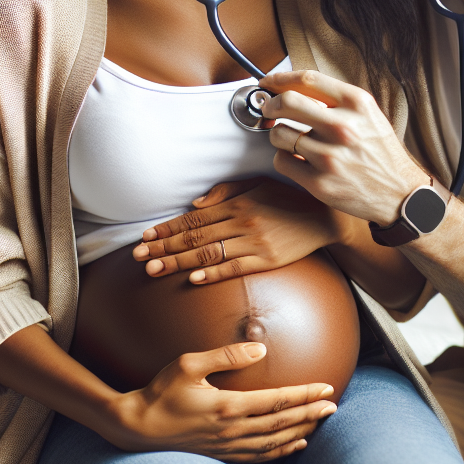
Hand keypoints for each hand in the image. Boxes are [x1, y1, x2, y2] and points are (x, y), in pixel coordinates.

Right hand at [107, 341, 337, 462]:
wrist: (137, 427)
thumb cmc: (161, 391)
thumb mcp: (188, 363)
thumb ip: (225, 355)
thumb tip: (259, 349)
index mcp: (227, 406)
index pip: (276, 401)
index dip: (303, 395)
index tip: (326, 388)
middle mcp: (231, 429)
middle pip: (281, 424)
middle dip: (310, 414)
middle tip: (334, 406)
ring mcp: (227, 445)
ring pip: (274, 442)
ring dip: (300, 432)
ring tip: (320, 423)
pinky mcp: (221, 453)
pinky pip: (259, 455)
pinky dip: (281, 450)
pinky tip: (294, 444)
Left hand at [133, 177, 341, 283]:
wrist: (324, 217)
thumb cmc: (288, 199)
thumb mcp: (258, 184)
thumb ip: (226, 192)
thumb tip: (196, 205)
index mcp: (238, 203)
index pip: (194, 218)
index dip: (168, 228)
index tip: (145, 237)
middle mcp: (242, 222)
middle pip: (195, 237)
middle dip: (164, 247)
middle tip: (138, 257)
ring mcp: (255, 242)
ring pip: (210, 253)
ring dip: (179, 262)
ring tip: (155, 270)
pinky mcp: (268, 260)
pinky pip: (236, 268)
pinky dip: (214, 273)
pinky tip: (194, 279)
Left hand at [258, 70, 429, 226]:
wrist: (399, 193)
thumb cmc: (379, 151)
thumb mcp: (368, 114)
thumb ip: (335, 99)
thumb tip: (292, 88)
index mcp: (356, 104)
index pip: (308, 79)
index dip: (280, 78)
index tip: (269, 83)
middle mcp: (343, 127)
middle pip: (287, 102)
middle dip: (270, 104)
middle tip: (269, 109)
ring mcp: (330, 156)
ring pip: (279, 134)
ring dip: (279, 135)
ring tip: (292, 140)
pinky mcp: (320, 183)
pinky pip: (282, 162)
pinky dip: (284, 159)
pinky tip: (298, 160)